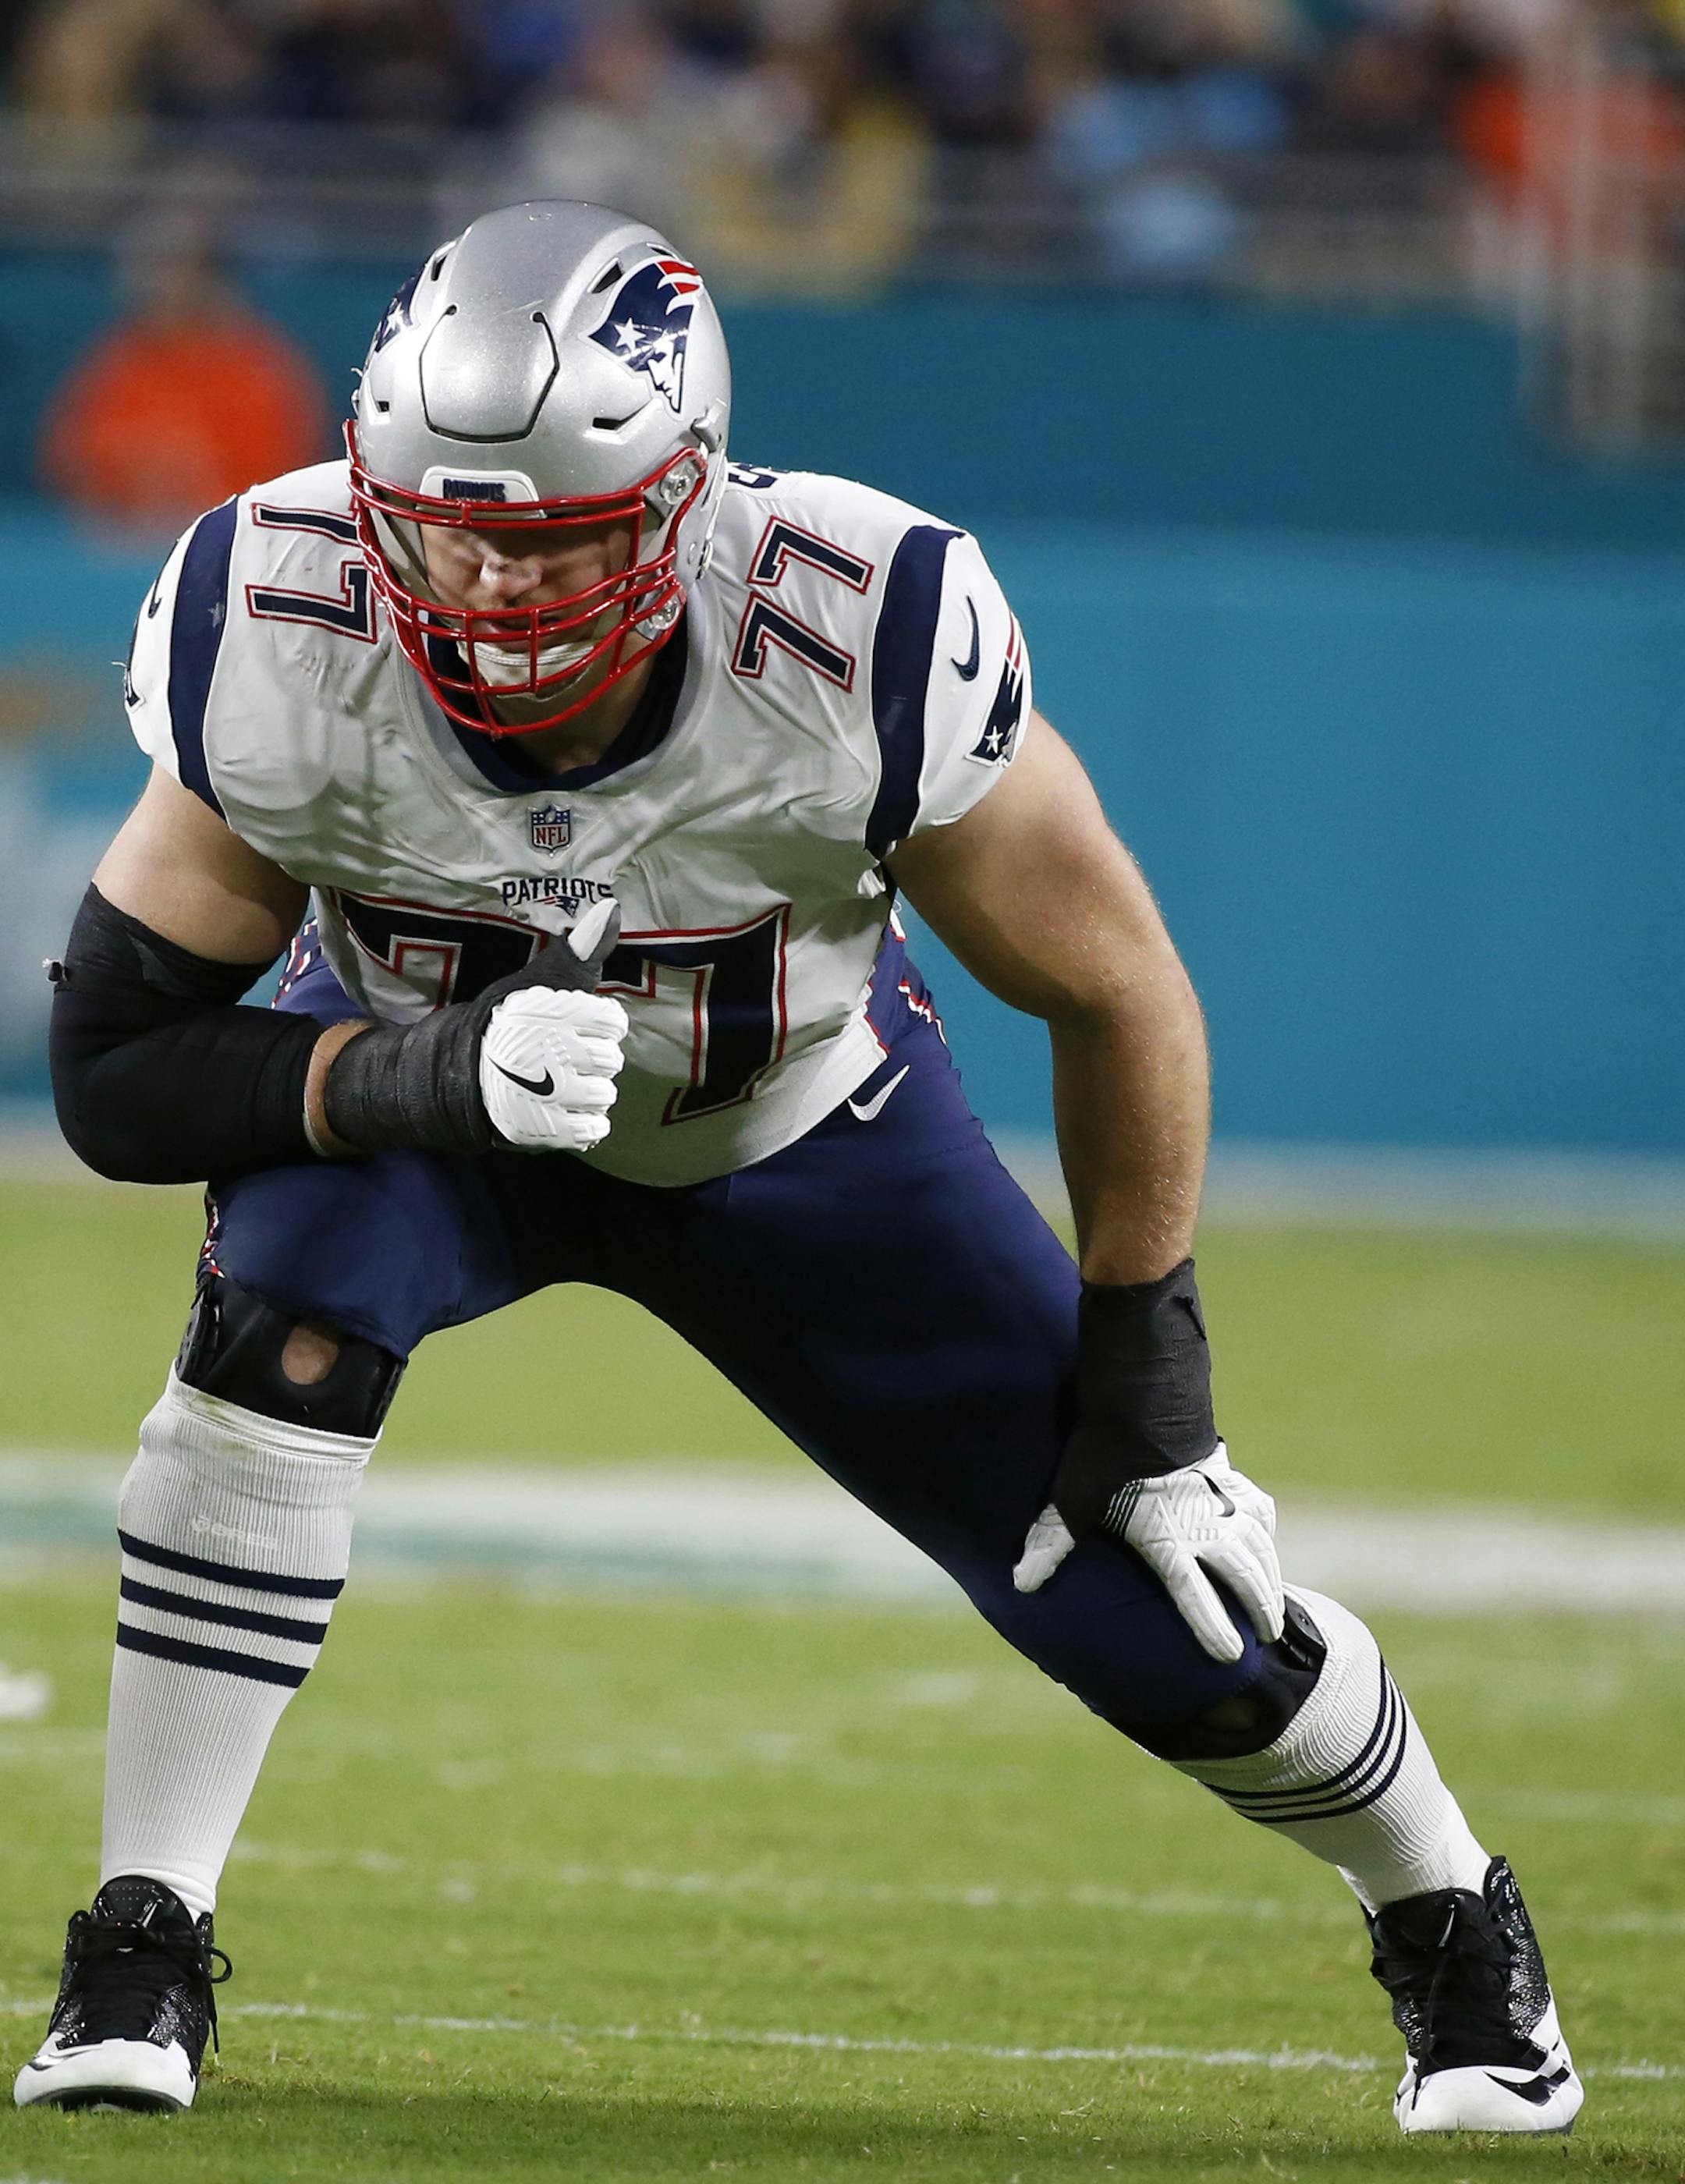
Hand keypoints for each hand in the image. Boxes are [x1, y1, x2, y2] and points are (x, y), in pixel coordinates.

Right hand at [320, 898, 626, 1157]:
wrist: (454, 1076)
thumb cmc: (502, 1024)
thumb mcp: (535, 982)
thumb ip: (579, 950)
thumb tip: (612, 908)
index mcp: (552, 1013)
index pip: (611, 1021)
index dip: (598, 1025)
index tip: (574, 1026)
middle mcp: (554, 1054)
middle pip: (611, 1060)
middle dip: (592, 1058)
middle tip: (562, 1055)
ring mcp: (551, 1097)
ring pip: (605, 1095)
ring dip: (590, 1091)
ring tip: (561, 1082)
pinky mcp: (546, 1131)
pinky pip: (593, 1129)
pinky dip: (587, 1121)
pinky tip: (567, 1108)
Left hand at [1013, 1443, 1283, 1664]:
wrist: (1141, 1399)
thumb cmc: (1104, 1453)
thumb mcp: (1072, 1500)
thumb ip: (1051, 1543)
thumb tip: (1020, 1582)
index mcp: (1168, 1540)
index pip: (1195, 1595)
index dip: (1213, 1628)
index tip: (1232, 1657)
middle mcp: (1206, 1527)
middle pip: (1245, 1578)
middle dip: (1260, 1612)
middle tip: (1266, 1640)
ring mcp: (1224, 1503)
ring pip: (1260, 1550)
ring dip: (1270, 1581)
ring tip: (1274, 1610)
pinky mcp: (1231, 1480)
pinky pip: (1260, 1512)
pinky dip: (1266, 1532)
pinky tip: (1266, 1541)